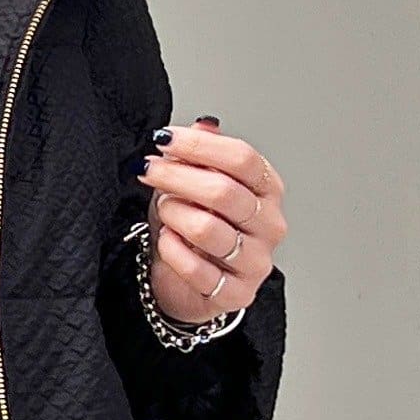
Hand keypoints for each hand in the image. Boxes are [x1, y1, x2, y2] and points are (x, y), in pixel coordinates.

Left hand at [137, 116, 287, 325]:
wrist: (186, 283)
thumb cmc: (191, 228)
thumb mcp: (195, 184)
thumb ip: (202, 155)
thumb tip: (202, 125)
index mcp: (267, 190)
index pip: (242, 159)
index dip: (199, 146)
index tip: (165, 139)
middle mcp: (269, 224)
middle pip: (223, 191)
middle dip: (177, 177)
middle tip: (150, 171)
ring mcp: (256, 261)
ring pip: (206, 229)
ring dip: (173, 215)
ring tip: (163, 211)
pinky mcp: (236, 294)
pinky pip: (196, 269)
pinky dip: (172, 251)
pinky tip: (165, 241)